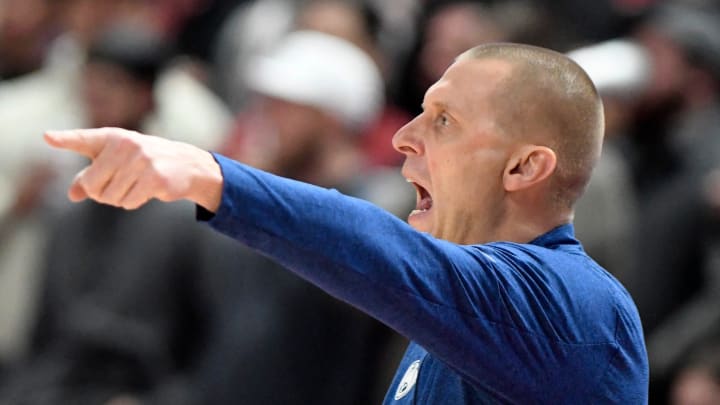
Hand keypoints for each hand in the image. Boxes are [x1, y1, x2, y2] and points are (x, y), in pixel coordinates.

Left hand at [44, 127, 222, 210]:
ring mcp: (142, 160)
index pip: (84, 139)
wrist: (186, 164)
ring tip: (134, 186)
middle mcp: (126, 145)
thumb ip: (90, 177)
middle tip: (116, 187)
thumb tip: (72, 194)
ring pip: (110, 196)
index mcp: (112, 137)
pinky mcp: (155, 177)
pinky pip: (128, 202)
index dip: (64, 139)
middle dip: (100, 193)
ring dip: (118, 199)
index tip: (48, 137)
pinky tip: (146, 191)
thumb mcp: (116, 164)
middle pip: (92, 184)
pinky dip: (133, 202)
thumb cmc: (144, 162)